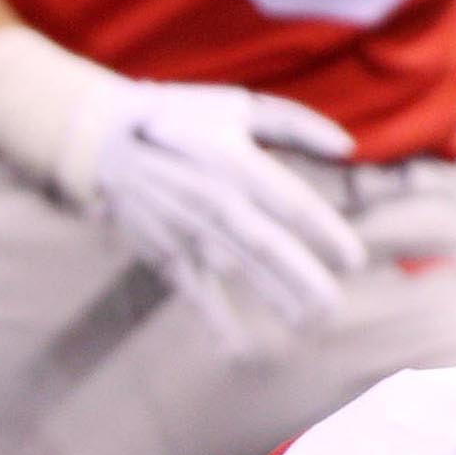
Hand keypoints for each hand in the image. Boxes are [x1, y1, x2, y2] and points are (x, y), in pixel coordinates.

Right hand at [77, 80, 365, 350]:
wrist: (101, 138)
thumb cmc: (179, 117)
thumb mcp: (239, 105)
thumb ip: (296, 125)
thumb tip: (347, 148)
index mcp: (238, 163)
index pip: (293, 204)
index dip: (326, 233)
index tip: (354, 260)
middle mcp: (217, 202)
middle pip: (269, 247)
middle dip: (304, 279)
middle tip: (334, 306)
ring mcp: (189, 230)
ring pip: (238, 270)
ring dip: (272, 298)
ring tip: (306, 322)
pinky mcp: (166, 250)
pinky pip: (193, 290)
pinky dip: (212, 320)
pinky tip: (235, 349)